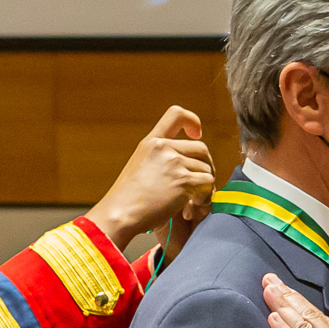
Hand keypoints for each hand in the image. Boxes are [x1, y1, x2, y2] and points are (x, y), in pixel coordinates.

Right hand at [86, 107, 213, 249]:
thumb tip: (188, 163)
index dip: (192, 120)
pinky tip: (191, 207)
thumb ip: (160, 159)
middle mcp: (163, 148)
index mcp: (151, 142)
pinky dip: (204, 196)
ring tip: (193, 200)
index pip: (176, 114)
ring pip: (207, 169)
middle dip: (206, 165)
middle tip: (201, 182)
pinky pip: (207, 184)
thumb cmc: (129, 198)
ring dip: (205, 186)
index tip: (197, 133)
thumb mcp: (140, 166)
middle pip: (201, 148)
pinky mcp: (184, 181)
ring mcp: (175, 163)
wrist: (121, 213)